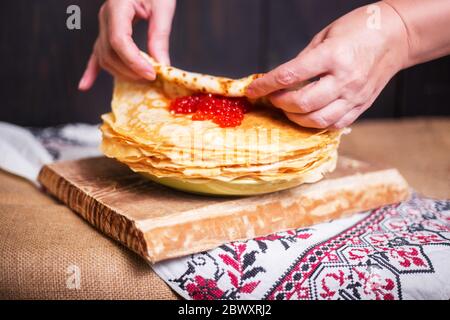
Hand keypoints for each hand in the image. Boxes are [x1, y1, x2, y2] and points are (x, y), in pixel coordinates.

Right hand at [78, 0, 175, 90]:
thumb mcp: (163, 7)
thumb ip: (160, 36)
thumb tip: (162, 65)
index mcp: (117, 5)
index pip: (119, 40)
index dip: (134, 61)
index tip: (151, 74)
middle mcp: (105, 16)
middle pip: (110, 52)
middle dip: (131, 70)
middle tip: (152, 78)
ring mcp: (103, 24)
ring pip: (104, 56)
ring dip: (121, 72)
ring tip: (142, 80)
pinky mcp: (106, 30)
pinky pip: (96, 53)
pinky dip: (91, 70)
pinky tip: (85, 85)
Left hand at [246, 2, 408, 128]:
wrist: (397, 37)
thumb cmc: (359, 30)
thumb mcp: (326, 35)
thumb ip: (303, 59)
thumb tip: (281, 79)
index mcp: (332, 56)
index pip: (290, 76)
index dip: (266, 85)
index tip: (253, 89)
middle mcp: (344, 80)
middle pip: (302, 104)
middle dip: (279, 103)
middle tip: (272, 97)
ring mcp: (354, 96)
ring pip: (316, 120)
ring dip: (294, 117)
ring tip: (287, 107)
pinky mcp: (361, 107)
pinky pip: (334, 125)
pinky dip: (316, 124)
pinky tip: (308, 115)